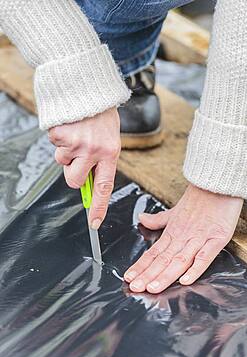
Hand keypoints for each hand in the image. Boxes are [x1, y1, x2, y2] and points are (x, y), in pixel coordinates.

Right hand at [48, 108, 120, 228]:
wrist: (89, 86)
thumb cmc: (102, 115)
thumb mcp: (110, 139)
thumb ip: (101, 161)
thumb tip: (90, 185)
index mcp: (110, 153)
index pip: (104, 187)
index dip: (98, 207)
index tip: (94, 223)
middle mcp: (93, 150)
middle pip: (74, 181)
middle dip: (72, 174)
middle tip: (77, 158)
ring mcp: (75, 143)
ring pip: (62, 162)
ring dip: (66, 152)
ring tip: (77, 134)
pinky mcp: (60, 134)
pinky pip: (54, 145)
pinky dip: (59, 138)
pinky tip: (70, 126)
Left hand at [124, 184, 242, 293]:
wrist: (217, 185)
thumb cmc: (198, 200)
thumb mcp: (174, 211)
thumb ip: (158, 219)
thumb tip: (141, 219)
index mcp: (173, 232)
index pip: (153, 253)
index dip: (141, 266)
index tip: (129, 278)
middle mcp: (183, 237)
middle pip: (163, 260)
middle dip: (148, 275)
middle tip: (135, 287)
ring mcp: (199, 239)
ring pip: (179, 260)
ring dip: (165, 275)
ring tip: (153, 288)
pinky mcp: (216, 239)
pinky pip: (204, 256)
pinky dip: (195, 268)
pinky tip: (185, 280)